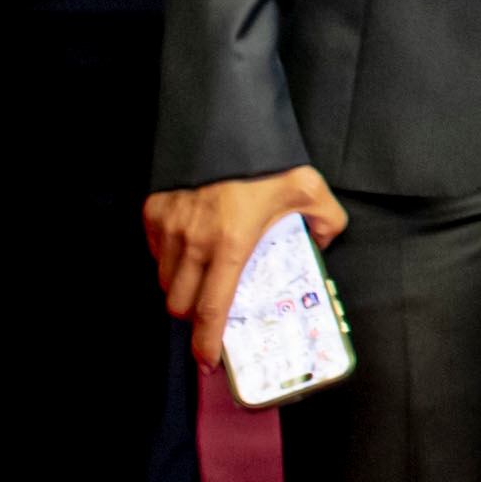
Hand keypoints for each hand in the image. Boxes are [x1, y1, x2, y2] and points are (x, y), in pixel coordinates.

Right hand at [142, 169, 345, 373]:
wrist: (228, 120)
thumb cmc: (268, 160)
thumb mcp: (309, 189)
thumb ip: (327, 220)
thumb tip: (323, 242)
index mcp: (232, 244)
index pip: (211, 309)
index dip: (206, 342)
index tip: (208, 360)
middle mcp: (194, 242)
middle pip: (178, 304)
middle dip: (192, 316)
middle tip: (210, 312)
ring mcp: (169, 227)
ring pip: (163, 279)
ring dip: (180, 288)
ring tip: (203, 277)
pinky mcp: (153, 211)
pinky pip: (153, 250)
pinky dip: (167, 258)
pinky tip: (189, 248)